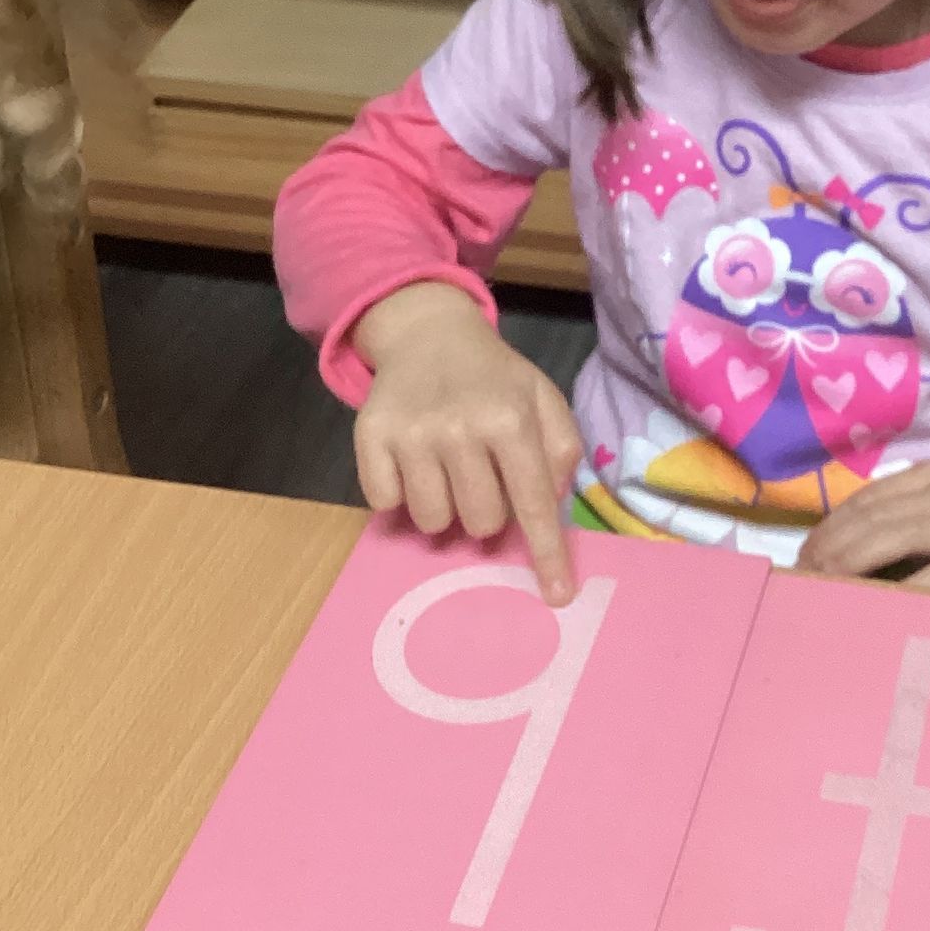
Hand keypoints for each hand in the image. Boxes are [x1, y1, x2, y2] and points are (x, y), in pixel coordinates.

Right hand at [352, 282, 581, 603]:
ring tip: (447, 470)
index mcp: (510, 419)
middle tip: (482, 477)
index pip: (533, 502)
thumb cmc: (494, 378)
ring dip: (445, 507)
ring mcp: (411, 434)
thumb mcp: (543, 399)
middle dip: (488, 513)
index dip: (547, 554)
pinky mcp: (370, 437)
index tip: (558, 596)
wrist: (429, 334)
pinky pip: (386, 505)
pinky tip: (412, 463)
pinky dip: (401, 495)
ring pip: (433, 521)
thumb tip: (550, 508)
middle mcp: (460, 428)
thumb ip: (559, 452)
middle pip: (481, 522)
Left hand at [796, 464, 929, 604]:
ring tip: (826, 589)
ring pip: (896, 538)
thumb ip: (894, 527)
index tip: (802, 558)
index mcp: (929, 477)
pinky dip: (905, 591)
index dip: (828, 529)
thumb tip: (826, 558)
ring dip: (854, 566)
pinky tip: (879, 608)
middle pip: (873, 518)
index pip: (865, 500)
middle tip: (803, 580)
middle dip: (833, 549)